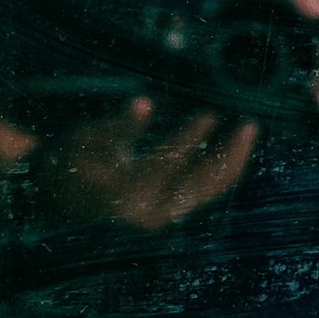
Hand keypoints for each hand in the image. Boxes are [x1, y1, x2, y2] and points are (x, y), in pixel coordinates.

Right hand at [24, 99, 255, 228]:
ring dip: (232, 160)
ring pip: (209, 189)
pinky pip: (206, 190)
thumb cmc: (75, 160)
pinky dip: (222, 167)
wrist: (68, 195)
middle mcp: (150, 211)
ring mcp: (164, 214)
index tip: (210, 114)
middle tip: (250, 124)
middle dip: (228, 155)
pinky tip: (234, 143)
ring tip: (248, 129)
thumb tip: (144, 103)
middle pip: (200, 185)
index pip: (166, 164)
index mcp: (124, 194)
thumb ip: (118, 125)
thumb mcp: (88, 139)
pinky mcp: (173, 210)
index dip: (189, 139)